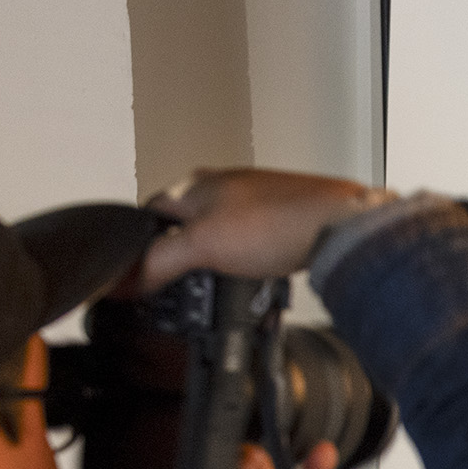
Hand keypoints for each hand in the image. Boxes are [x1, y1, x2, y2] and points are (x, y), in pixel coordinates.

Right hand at [136, 169, 381, 291]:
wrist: (341, 225)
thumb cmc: (282, 222)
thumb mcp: (203, 245)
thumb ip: (160, 260)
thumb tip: (126, 279)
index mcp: (196, 184)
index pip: (149, 213)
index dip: (140, 246)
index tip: (138, 273)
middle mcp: (224, 186)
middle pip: (184, 223)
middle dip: (179, 254)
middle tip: (179, 284)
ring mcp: (254, 200)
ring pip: (218, 231)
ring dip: (213, 257)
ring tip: (216, 283)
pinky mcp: (281, 217)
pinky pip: (250, 241)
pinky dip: (244, 260)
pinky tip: (251, 274)